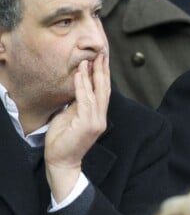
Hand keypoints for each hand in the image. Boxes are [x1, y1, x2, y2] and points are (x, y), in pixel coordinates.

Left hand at [45, 54, 109, 201]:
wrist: (61, 161)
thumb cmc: (63, 140)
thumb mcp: (70, 116)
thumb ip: (77, 103)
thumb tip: (79, 87)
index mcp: (98, 116)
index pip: (103, 91)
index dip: (103, 75)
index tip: (101, 59)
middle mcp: (101, 118)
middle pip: (104, 89)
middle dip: (103, 70)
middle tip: (101, 53)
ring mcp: (96, 122)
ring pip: (97, 93)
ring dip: (93, 75)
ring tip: (89, 60)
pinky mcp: (88, 124)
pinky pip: (85, 101)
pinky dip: (82, 86)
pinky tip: (80, 75)